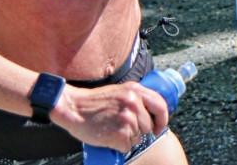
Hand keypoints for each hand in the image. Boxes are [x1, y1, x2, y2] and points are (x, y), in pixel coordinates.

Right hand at [51, 81, 168, 152]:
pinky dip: (118, 145)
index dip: (162, 119)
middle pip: (149, 126)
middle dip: (140, 130)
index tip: (158, 127)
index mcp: (135, 90)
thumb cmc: (94, 102)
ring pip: (138, 138)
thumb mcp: (119, 91)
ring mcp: (127, 119)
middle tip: (124, 127)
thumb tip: (153, 112)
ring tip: (112, 128)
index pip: (161, 105)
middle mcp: (133, 103)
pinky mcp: (120, 134)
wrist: (74, 108)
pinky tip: (108, 135)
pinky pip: (127, 147)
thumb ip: (136, 98)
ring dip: (128, 138)